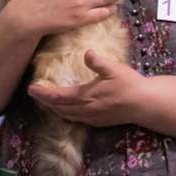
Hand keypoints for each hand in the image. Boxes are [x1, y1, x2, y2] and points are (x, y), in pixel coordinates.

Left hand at [28, 49, 145, 127]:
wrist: (144, 104)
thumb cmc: (130, 85)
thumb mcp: (114, 69)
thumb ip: (98, 62)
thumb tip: (86, 53)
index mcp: (86, 96)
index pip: (58, 96)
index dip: (43, 93)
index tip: (31, 88)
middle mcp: (86, 110)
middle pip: (58, 108)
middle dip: (45, 101)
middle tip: (35, 93)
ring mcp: (92, 117)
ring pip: (67, 116)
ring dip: (55, 109)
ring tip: (47, 100)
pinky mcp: (98, 122)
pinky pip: (76, 119)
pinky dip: (66, 114)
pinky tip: (66, 109)